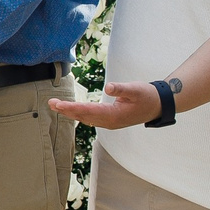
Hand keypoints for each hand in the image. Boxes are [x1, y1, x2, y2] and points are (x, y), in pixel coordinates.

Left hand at [49, 80, 164, 129]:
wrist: (158, 105)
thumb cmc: (147, 95)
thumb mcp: (136, 89)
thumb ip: (121, 88)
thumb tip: (108, 87)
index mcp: (113, 115)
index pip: (87, 111)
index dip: (71, 107)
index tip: (57, 104)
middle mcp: (109, 122)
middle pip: (83, 116)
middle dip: (66, 110)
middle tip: (50, 103)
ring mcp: (109, 123)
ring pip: (86, 118)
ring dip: (71, 112)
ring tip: (56, 105)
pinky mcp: (110, 120)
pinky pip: (91, 118)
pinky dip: (80, 114)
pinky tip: (72, 111)